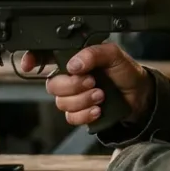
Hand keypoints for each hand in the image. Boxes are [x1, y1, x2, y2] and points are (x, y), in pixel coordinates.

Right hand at [18, 42, 153, 126]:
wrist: (139, 96)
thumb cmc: (125, 72)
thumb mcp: (113, 54)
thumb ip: (94, 53)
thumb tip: (74, 64)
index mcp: (73, 58)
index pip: (44, 56)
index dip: (32, 59)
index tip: (30, 65)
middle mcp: (69, 77)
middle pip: (51, 84)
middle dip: (72, 85)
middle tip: (91, 81)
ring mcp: (73, 96)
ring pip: (61, 103)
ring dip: (82, 100)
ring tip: (100, 95)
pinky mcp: (79, 113)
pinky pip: (70, 117)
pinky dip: (84, 114)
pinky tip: (98, 109)